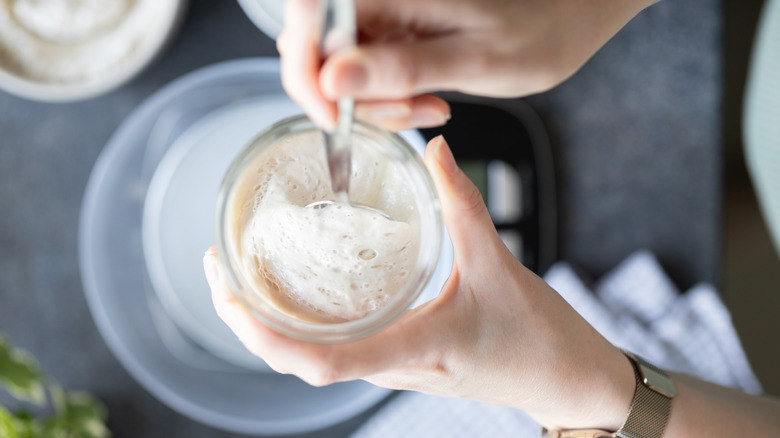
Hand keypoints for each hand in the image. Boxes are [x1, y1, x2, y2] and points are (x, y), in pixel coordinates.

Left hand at [204, 136, 634, 429]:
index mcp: (413, 350)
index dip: (267, 338)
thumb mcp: (499, 264)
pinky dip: (302, 321)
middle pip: (298, 362)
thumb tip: (434, 151)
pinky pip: (335, 347)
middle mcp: (392, 367)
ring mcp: (392, 367)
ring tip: (241, 275)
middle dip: (247, 323)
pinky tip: (296, 286)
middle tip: (218, 269)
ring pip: (311, 357)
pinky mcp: (398, 358)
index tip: (231, 297)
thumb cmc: (538, 339)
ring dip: (268, 323)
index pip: (321, 363)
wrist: (566, 379)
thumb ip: (463, 204)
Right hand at [278, 0, 656, 130]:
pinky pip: (366, 79)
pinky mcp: (390, 40)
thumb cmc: (535, 30)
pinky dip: (392, 103)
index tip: (334, 115)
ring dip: (379, 106)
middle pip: (316, 53)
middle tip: (413, 111)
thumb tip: (333, 77)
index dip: (304, 72)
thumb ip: (403, 68)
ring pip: (339, 74)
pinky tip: (430, 101)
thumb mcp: (473, 58)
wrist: (562, 19)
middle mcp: (377, 2)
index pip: (306, 20)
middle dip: (353, 99)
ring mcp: (382, 21)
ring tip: (433, 106)